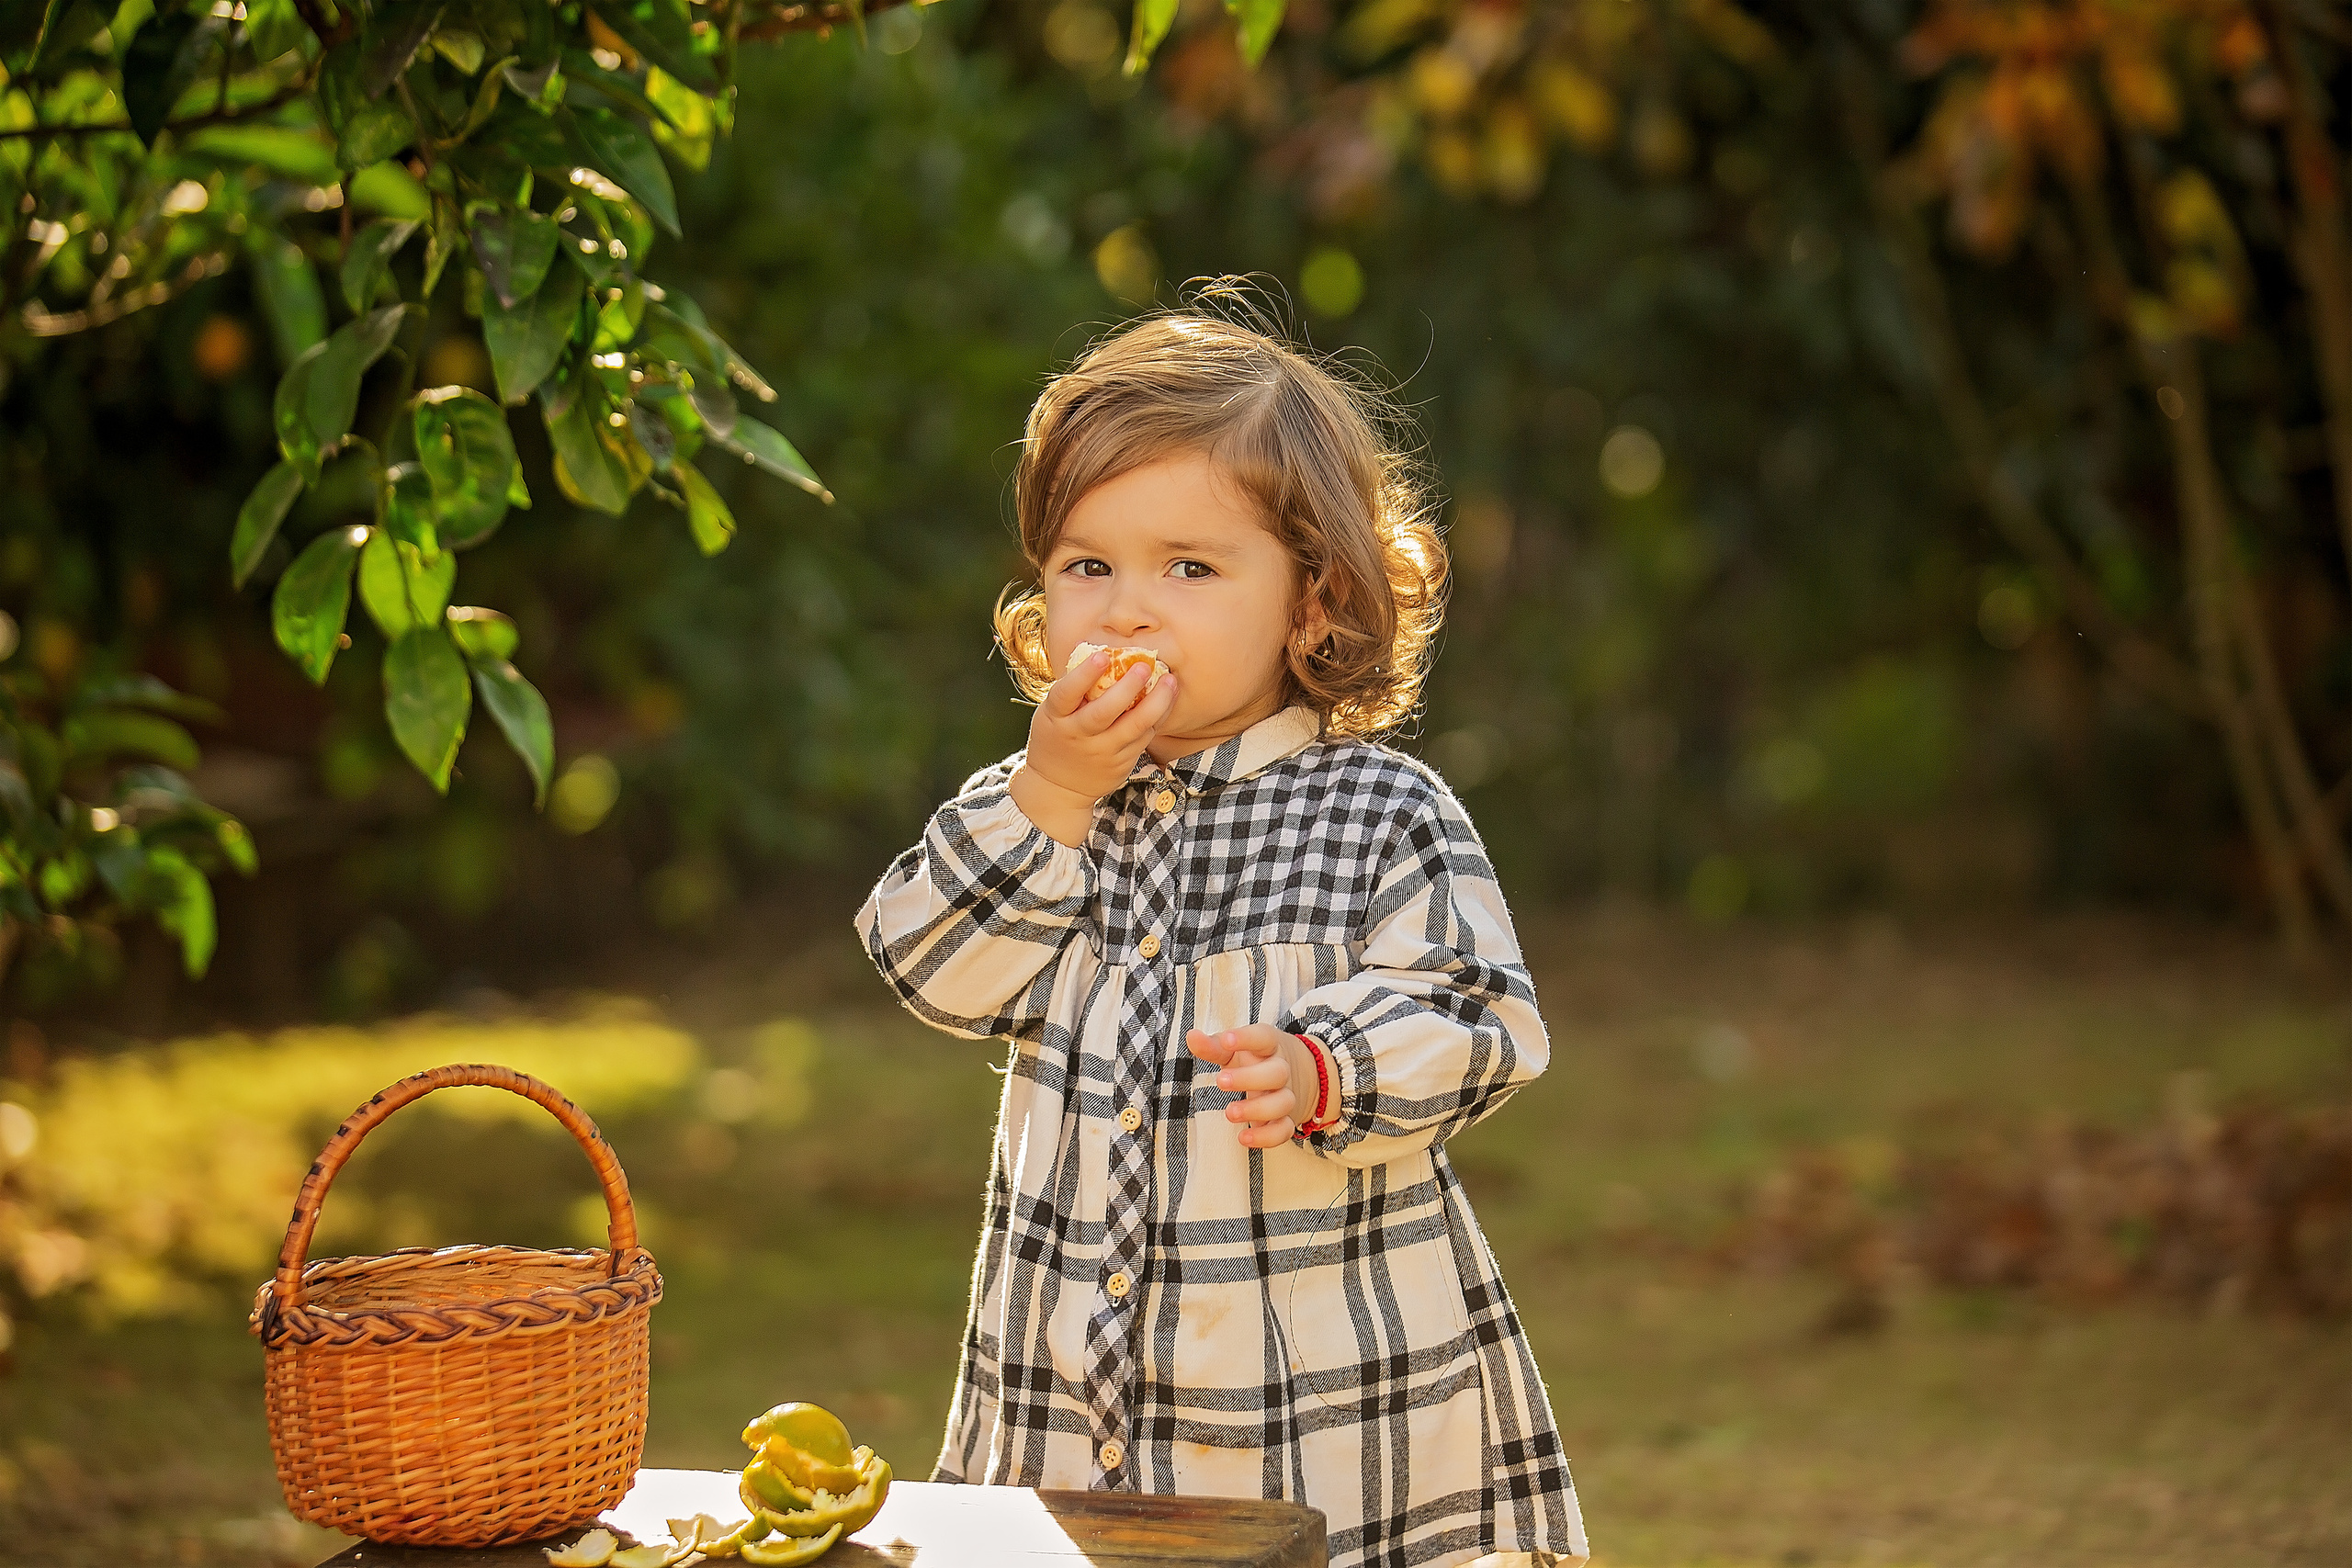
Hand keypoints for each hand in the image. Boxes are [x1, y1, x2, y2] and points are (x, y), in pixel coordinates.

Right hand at [1010, 649, 1177, 844]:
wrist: (1059, 787)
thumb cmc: (1057, 737)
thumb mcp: (1052, 715)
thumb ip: (1074, 692)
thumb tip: (1105, 654)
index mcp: (1055, 718)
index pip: (1066, 694)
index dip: (1083, 675)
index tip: (1102, 655)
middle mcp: (1078, 735)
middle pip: (1104, 712)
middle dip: (1127, 687)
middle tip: (1145, 666)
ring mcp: (1102, 752)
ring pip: (1134, 727)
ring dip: (1157, 702)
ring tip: (1170, 681)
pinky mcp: (1122, 762)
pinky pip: (1145, 737)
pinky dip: (1159, 716)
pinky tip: (1168, 698)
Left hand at [1185, 1024, 1308, 1148]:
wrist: (1299, 1072)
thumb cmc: (1255, 1059)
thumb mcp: (1234, 1049)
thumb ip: (1213, 1046)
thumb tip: (1192, 1037)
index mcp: (1269, 1047)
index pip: (1263, 1037)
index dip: (1246, 1038)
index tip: (1226, 1040)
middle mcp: (1281, 1070)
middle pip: (1277, 1073)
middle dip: (1249, 1079)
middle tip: (1221, 1081)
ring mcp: (1286, 1095)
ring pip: (1283, 1102)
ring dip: (1256, 1110)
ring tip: (1229, 1113)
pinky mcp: (1286, 1119)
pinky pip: (1284, 1130)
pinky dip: (1266, 1137)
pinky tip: (1243, 1137)